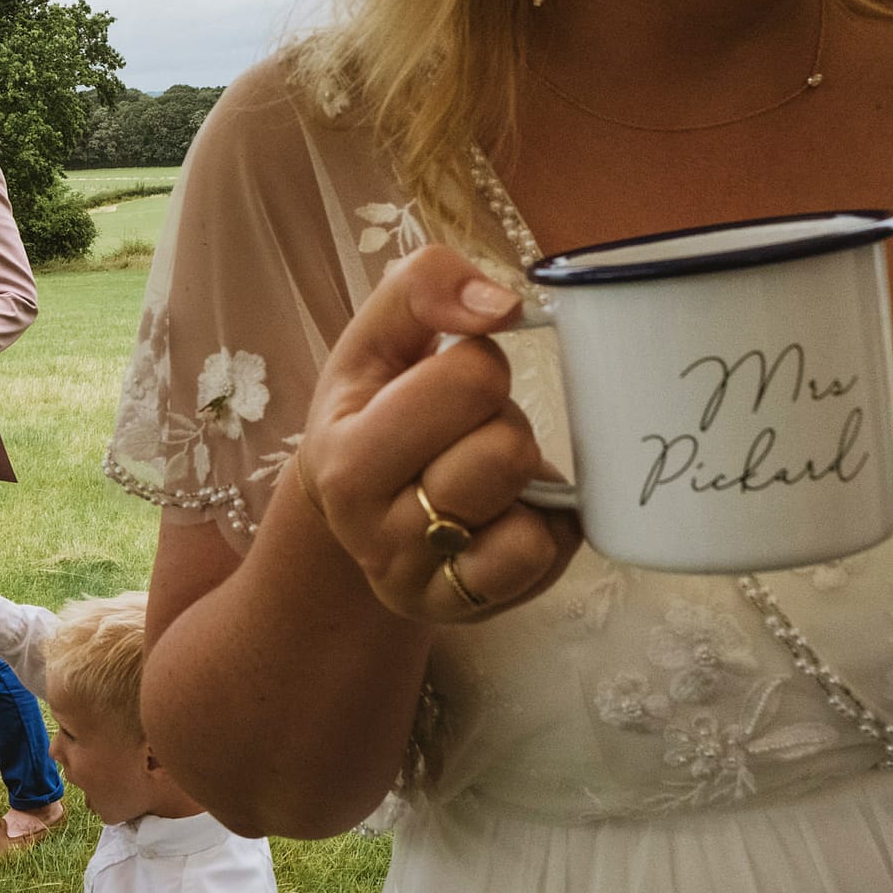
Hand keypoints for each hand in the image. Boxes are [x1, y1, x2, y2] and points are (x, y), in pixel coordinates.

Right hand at [296, 245, 579, 623]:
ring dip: (522, 473)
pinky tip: (508, 511)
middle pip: (506, 449)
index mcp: (343, 459)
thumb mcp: (377, 339)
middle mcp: (375, 535)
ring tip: (482, 469)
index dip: (476, 366)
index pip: (468, 381)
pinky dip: (546, 524)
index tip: (444, 383)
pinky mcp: (473, 608)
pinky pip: (548, 554)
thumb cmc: (375, 410)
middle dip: (501, 421)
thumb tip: (504, 305)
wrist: (354, 512)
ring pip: (530, 506)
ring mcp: (425, 582)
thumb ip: (424, 284)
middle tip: (465, 430)